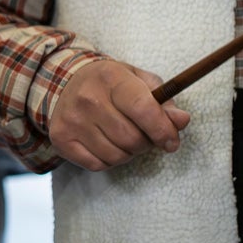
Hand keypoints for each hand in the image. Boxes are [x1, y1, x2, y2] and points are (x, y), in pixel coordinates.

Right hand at [46, 58, 189, 171]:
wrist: (65, 82)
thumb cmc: (110, 84)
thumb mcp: (139, 81)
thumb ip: (164, 101)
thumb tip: (182, 120)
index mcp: (111, 78)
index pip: (144, 109)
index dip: (163, 130)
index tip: (171, 141)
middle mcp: (88, 98)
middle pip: (132, 139)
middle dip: (146, 143)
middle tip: (143, 135)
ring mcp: (72, 119)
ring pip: (117, 156)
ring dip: (128, 153)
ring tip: (122, 137)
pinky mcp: (61, 138)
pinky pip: (97, 165)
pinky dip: (108, 160)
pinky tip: (105, 143)